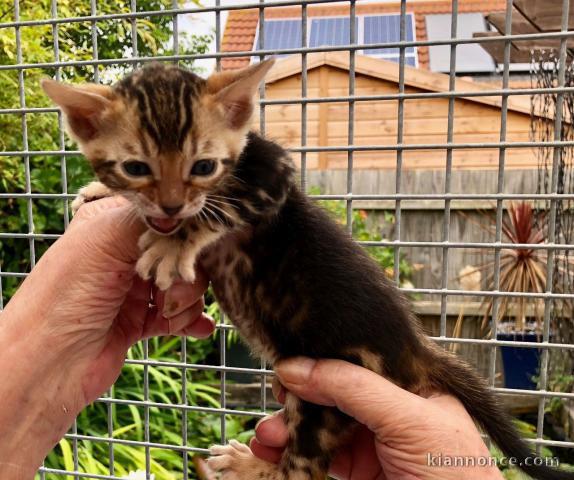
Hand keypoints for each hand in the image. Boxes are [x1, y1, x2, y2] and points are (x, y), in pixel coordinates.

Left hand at [0, 197, 213, 477]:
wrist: (47, 365)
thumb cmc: (65, 296)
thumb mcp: (105, 240)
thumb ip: (149, 219)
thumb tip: (184, 213)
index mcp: (110, 226)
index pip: (161, 216)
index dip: (179, 232)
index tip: (180, 247)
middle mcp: (123, 256)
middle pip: (181, 252)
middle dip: (184, 272)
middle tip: (164, 289)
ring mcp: (132, 290)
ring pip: (185, 285)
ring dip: (187, 301)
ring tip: (167, 315)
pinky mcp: (140, 322)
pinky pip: (179, 316)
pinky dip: (192, 320)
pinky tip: (199, 327)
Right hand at [250, 358, 502, 479]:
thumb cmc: (455, 474)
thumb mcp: (408, 418)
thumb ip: (353, 387)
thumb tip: (295, 367)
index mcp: (409, 382)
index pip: (357, 361)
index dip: (322, 361)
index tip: (288, 366)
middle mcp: (389, 407)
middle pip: (333, 391)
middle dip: (299, 398)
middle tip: (275, 403)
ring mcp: (372, 440)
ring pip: (320, 424)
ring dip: (289, 428)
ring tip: (266, 438)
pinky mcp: (359, 471)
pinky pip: (319, 455)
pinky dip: (295, 454)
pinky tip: (275, 454)